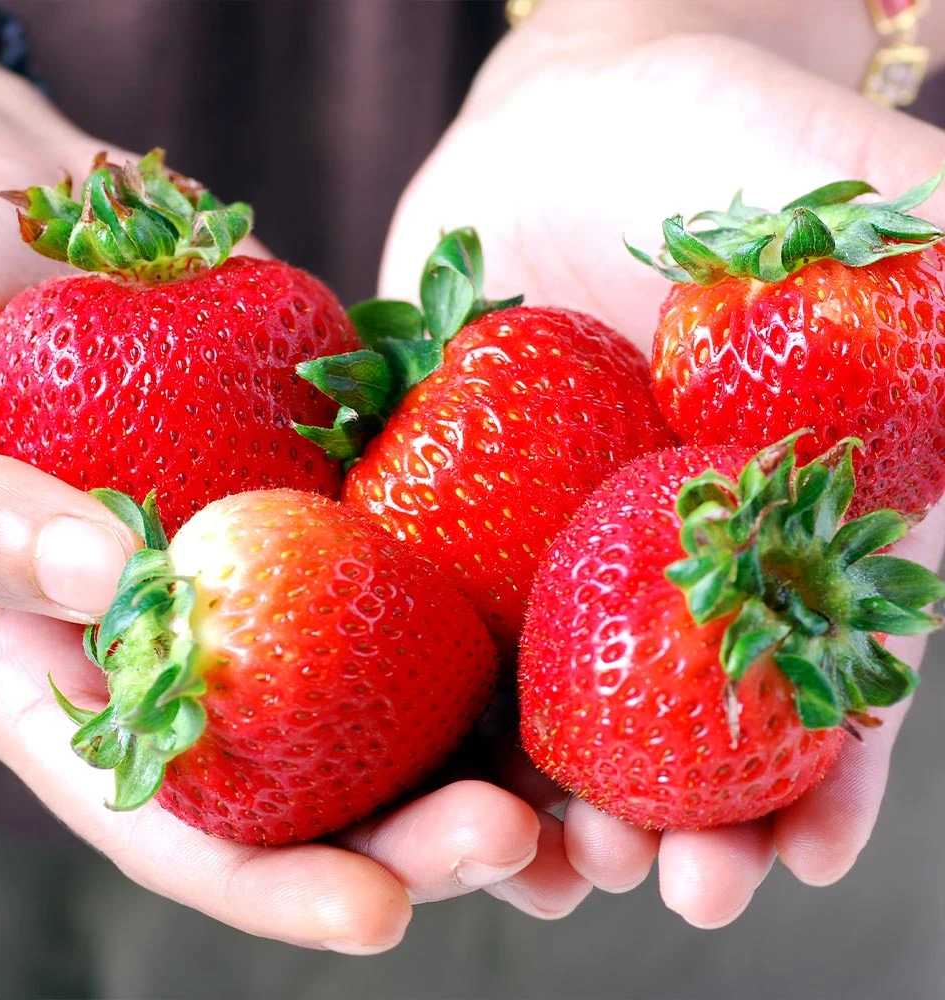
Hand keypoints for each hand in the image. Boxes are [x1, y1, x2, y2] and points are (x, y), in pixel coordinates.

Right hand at [0, 40, 589, 951]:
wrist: (6, 205)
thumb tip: (117, 579)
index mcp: (77, 673)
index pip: (179, 820)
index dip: (273, 883)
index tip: (381, 920)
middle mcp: (197, 637)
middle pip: (318, 775)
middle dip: (419, 827)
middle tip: (526, 842)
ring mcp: (280, 561)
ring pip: (397, 682)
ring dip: (493, 740)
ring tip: (595, 789)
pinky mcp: (339, 482)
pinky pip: (427, 544)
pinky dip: (499, 591)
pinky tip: (578, 620)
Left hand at [380, 6, 944, 927]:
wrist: (561, 126)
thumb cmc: (718, 138)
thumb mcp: (844, 193)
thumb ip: (936, 275)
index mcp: (790, 511)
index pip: (828, 669)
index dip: (831, 777)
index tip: (809, 860)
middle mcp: (683, 550)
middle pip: (691, 714)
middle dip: (689, 817)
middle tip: (672, 887)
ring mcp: (570, 542)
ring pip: (570, 701)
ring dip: (565, 798)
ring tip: (554, 868)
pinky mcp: (472, 518)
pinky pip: (461, 626)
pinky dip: (454, 707)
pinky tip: (442, 775)